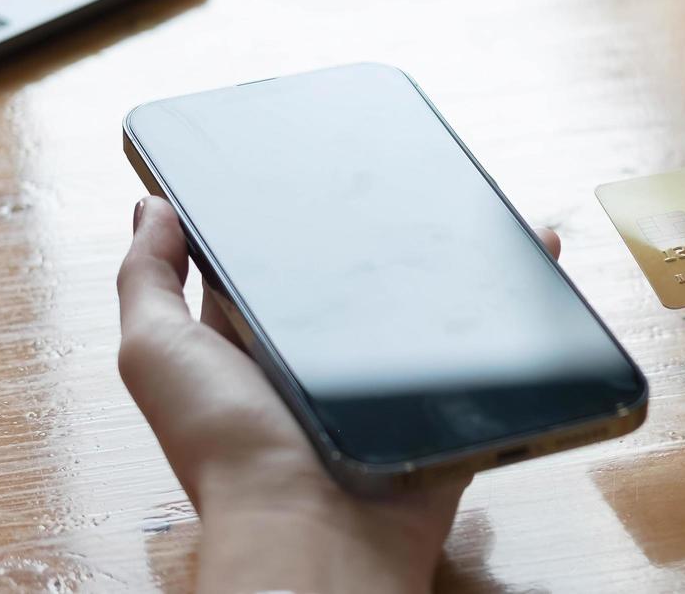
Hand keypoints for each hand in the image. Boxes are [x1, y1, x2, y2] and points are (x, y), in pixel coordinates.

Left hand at [116, 196, 564, 592]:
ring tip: (480, 196)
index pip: (264, 262)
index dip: (282, 213)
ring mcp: (378, 387)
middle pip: (346, 279)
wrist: (317, 530)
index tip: (312, 153)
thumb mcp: (157, 353)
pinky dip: (512, 306)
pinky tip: (537, 249)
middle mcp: (310, 363)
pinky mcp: (438, 409)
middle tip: (410, 165)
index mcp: (246, 342)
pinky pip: (484, 350)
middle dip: (377, 226)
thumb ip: (147, 279)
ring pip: (420, 306)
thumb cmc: (230, 451)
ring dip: (450, 257)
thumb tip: (154, 206)